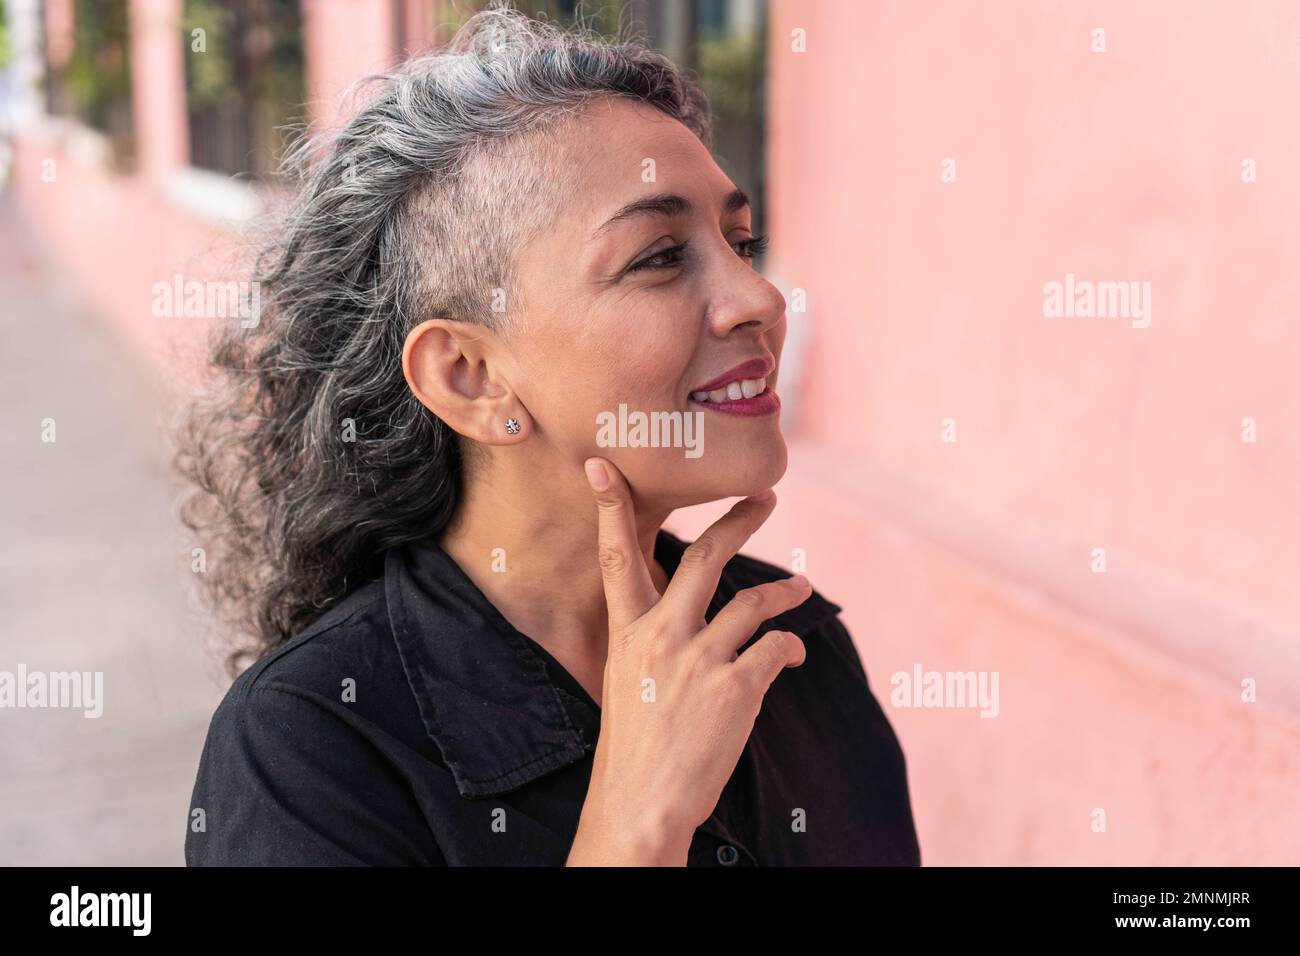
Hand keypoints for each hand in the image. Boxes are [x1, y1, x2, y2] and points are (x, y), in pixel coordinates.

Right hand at [565, 456, 810, 865]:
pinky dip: (792, 646)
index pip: (616, 556)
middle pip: (705, 557)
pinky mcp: (737, 687)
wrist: (639, 807)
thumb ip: (649, 641)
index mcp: (627, 633)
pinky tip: (795, 654)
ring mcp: (700, 659)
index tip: (603, 466)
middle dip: (739, 520)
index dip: (610, 507)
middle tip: (764, 498)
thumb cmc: (635, 749)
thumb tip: (682, 615)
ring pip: (755, 600)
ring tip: (801, 587)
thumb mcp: (627, 682)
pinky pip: (778, 646)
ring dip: (786, 590)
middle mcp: (661, 636)